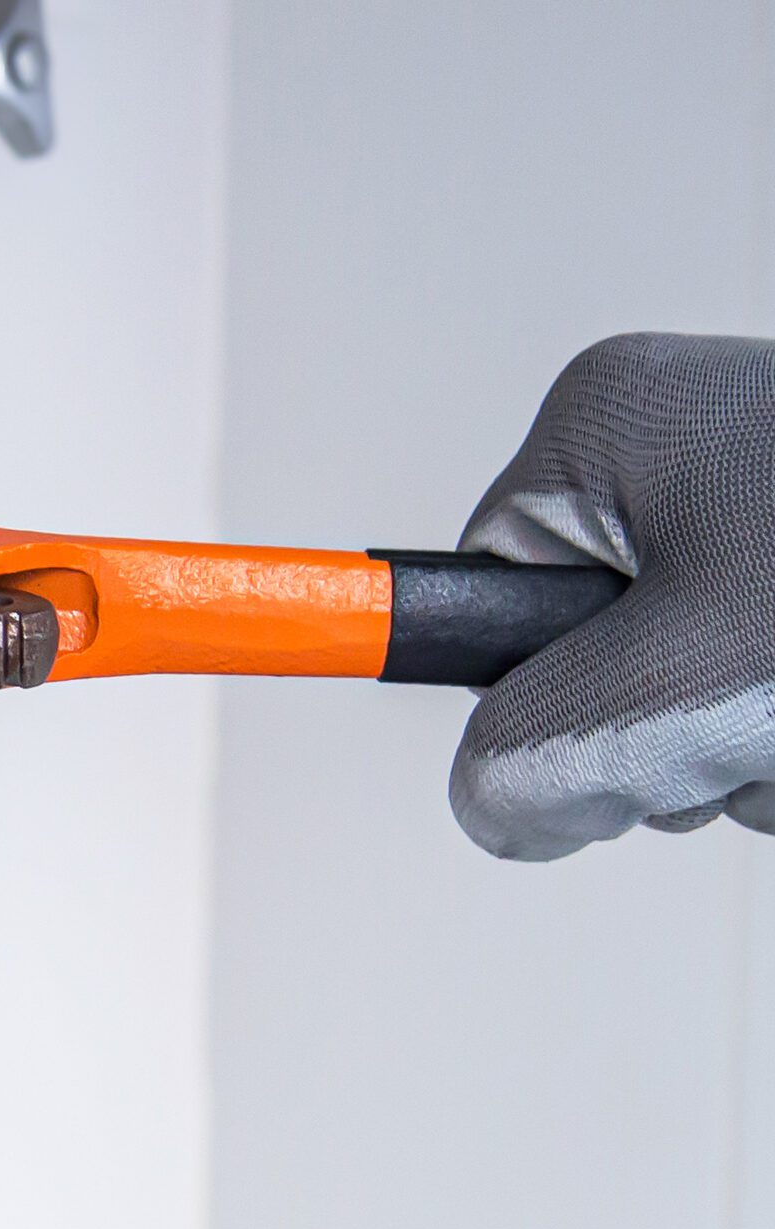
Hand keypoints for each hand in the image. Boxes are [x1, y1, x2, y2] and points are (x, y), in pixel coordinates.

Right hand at [455, 333, 774, 859]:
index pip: (481, 592)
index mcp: (609, 423)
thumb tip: (494, 805)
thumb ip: (529, 756)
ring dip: (747, 744)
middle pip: (593, 648)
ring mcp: (765, 489)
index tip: (535, 729)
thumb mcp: (675, 688)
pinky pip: (767, 669)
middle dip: (666, 734)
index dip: (521, 692)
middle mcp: (685, 434)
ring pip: (697, 675)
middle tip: (742, 736)